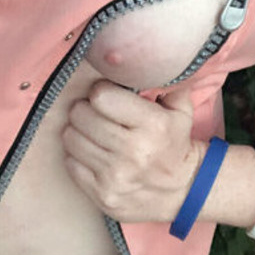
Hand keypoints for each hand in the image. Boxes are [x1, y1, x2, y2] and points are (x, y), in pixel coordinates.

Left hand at [61, 80, 202, 222]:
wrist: (184, 192)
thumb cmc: (175, 144)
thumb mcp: (180, 111)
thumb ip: (167, 81)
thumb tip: (148, 59)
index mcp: (153, 125)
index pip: (102, 96)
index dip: (101, 91)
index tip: (107, 95)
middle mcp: (134, 152)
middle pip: (81, 115)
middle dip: (85, 109)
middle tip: (94, 112)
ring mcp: (116, 176)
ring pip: (71, 138)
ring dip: (78, 131)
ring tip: (91, 131)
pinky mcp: (102, 195)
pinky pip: (71, 164)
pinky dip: (77, 156)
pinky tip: (92, 153)